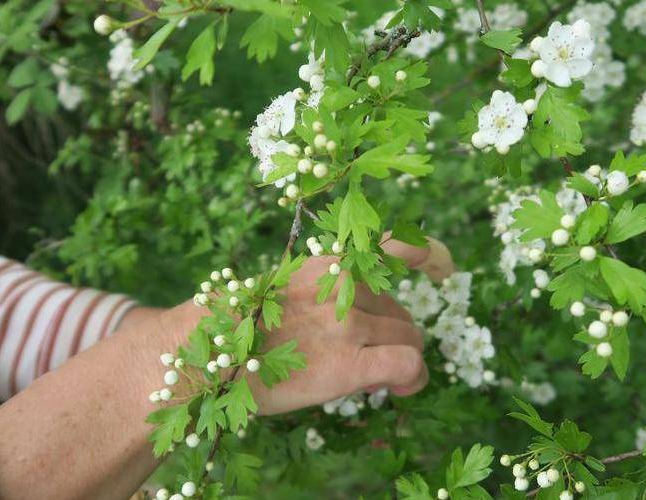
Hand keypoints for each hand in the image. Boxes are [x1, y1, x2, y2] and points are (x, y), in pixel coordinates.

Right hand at [248, 237, 453, 414]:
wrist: (205, 354)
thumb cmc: (238, 327)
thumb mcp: (282, 290)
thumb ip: (324, 295)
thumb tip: (360, 322)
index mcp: (328, 264)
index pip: (394, 245)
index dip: (429, 256)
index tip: (440, 270)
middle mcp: (343, 287)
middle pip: (402, 312)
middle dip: (396, 335)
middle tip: (371, 359)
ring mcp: (348, 325)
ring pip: (411, 339)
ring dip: (402, 359)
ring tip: (377, 379)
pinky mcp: (349, 364)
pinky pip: (407, 364)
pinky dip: (413, 377)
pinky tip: (400, 388)